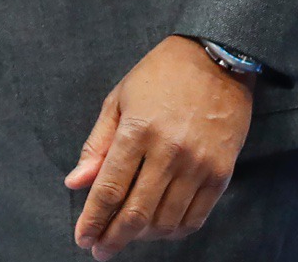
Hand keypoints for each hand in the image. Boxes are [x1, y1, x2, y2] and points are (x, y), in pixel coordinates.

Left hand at [64, 35, 255, 257]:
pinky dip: (174, 231)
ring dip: (142, 236)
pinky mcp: (221, 172)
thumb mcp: (120, 98)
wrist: (216, 56)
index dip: (93, 220)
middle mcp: (169, 151)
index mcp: (138, 129)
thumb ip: (98, 143)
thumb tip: (75, 183)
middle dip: (113, 238)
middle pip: (136, 214)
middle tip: (100, 250)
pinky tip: (160, 228)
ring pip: (165, 222)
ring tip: (129, 234)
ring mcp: (198, 164)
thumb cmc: (161, 74)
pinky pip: (195, 218)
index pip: (109, 189)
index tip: (83, 237)